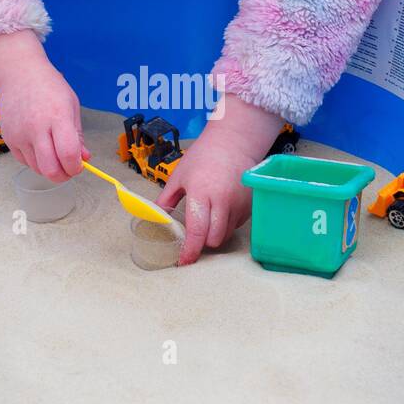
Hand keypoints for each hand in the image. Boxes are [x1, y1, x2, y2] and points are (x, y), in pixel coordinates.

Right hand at [0, 31, 88, 181]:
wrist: (18, 75)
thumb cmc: (48, 86)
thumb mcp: (71, 106)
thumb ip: (77, 135)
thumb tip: (84, 158)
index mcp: (57, 117)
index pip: (68, 154)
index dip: (76, 167)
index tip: (79, 166)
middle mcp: (36, 128)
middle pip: (50, 169)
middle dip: (63, 176)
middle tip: (68, 169)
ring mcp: (20, 135)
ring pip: (37, 169)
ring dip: (49, 168)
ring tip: (55, 154)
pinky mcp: (9, 139)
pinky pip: (25, 162)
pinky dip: (35, 161)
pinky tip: (40, 147)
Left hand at [155, 94, 282, 264]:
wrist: (234, 142)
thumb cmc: (204, 156)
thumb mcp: (179, 175)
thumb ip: (166, 200)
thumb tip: (154, 219)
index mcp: (201, 193)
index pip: (197, 231)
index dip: (190, 250)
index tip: (183, 261)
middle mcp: (223, 201)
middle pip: (213, 239)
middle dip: (202, 243)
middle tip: (193, 238)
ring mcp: (239, 204)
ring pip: (225, 235)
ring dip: (214, 234)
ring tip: (207, 219)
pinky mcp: (249, 205)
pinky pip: (235, 225)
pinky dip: (226, 224)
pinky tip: (220, 209)